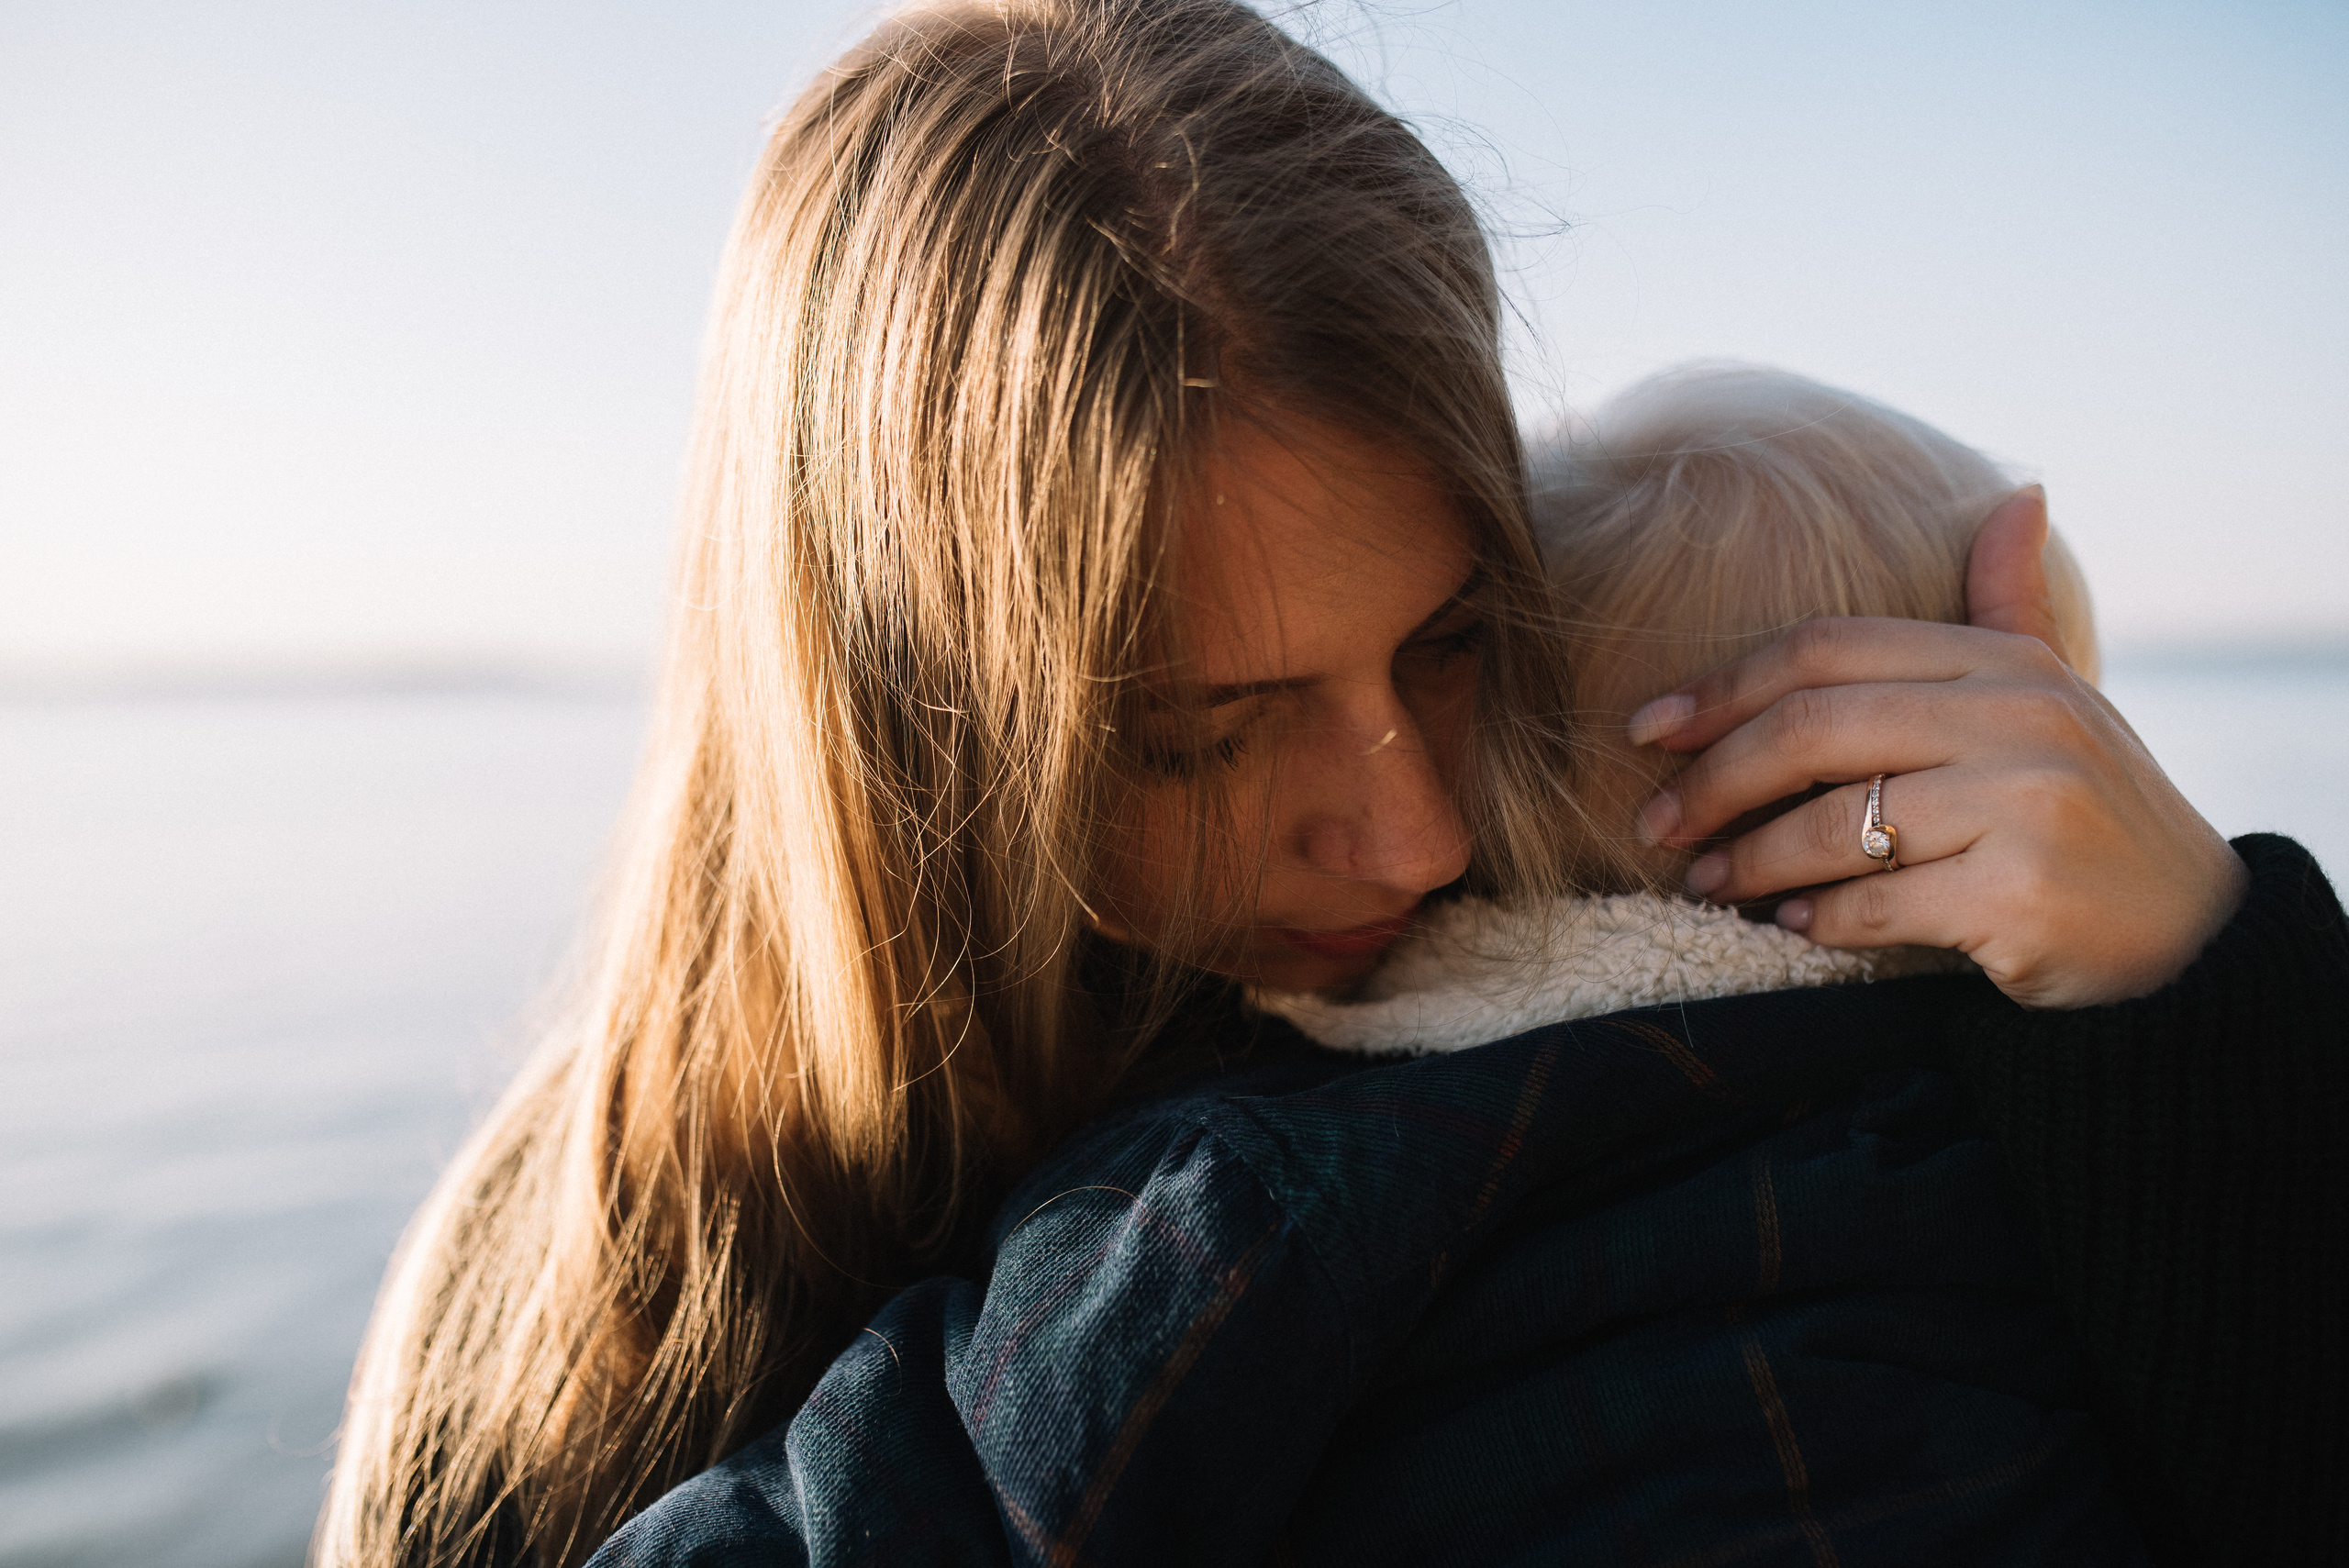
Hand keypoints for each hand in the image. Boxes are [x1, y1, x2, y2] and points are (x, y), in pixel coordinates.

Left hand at [1629, 487, 2247, 1008]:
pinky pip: (1877, 903)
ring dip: (1751, 861)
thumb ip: (2009, 607)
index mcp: (2006, 665)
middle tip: (1656, 824)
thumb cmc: (2093, 811)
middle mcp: (2020, 721)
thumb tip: (2016, 494)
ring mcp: (2025, 806)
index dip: (1723, 685)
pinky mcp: (2022, 894)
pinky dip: (1817, 920)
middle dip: (1713, 778)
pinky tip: (1789, 926)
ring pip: (1835, 824)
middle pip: (1811, 728)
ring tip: (1708, 882)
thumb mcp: (2057, 696)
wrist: (2195, 936)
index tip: (1650, 727)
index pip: (1827, 648)